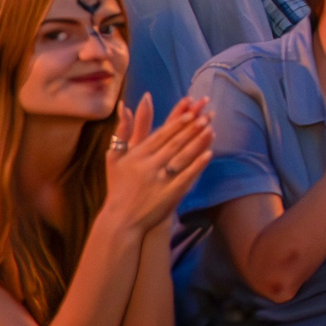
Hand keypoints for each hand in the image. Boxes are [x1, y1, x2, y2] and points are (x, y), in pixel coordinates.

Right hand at [99, 95, 213, 235]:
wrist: (120, 220)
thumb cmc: (118, 186)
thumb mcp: (114, 158)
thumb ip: (122, 131)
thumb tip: (124, 104)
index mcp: (136, 156)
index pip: (160, 135)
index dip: (176, 123)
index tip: (191, 112)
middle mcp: (148, 166)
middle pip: (174, 143)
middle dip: (192, 128)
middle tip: (208, 115)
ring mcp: (159, 181)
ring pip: (182, 157)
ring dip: (197, 142)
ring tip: (211, 129)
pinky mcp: (169, 195)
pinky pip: (186, 177)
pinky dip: (197, 165)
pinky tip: (209, 153)